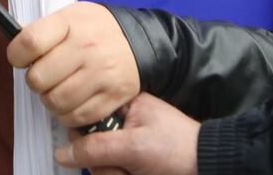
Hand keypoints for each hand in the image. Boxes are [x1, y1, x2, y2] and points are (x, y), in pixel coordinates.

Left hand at [6, 2, 138, 127]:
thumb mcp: (71, 16)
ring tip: (58, 89)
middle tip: (45, 75)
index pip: (29, 42)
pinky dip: (67, 114)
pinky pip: (76, 117)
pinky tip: (72, 100)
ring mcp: (101, 75)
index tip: (21, 58)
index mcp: (71, 23)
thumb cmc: (98, 30)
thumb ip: (43, 29)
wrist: (141, 42)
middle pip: (38, 78)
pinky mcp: (112, 97)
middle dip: (36, 80)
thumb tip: (15, 37)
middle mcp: (87, 49)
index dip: (16, 55)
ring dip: (50, 100)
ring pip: (55, 102)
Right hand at [55, 93, 200, 174]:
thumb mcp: (133, 147)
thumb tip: (62, 153)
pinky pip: (113, 172)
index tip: (94, 151)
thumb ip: (95, 148)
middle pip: (90, 146)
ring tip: (135, 174)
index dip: (84, 138)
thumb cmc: (178, 150)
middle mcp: (123, 122)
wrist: (211, 167)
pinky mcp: (132, 163)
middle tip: (124, 168)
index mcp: (123, 104)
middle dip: (104, 164)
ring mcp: (127, 145)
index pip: (85, 117)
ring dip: (114, 174)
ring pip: (101, 164)